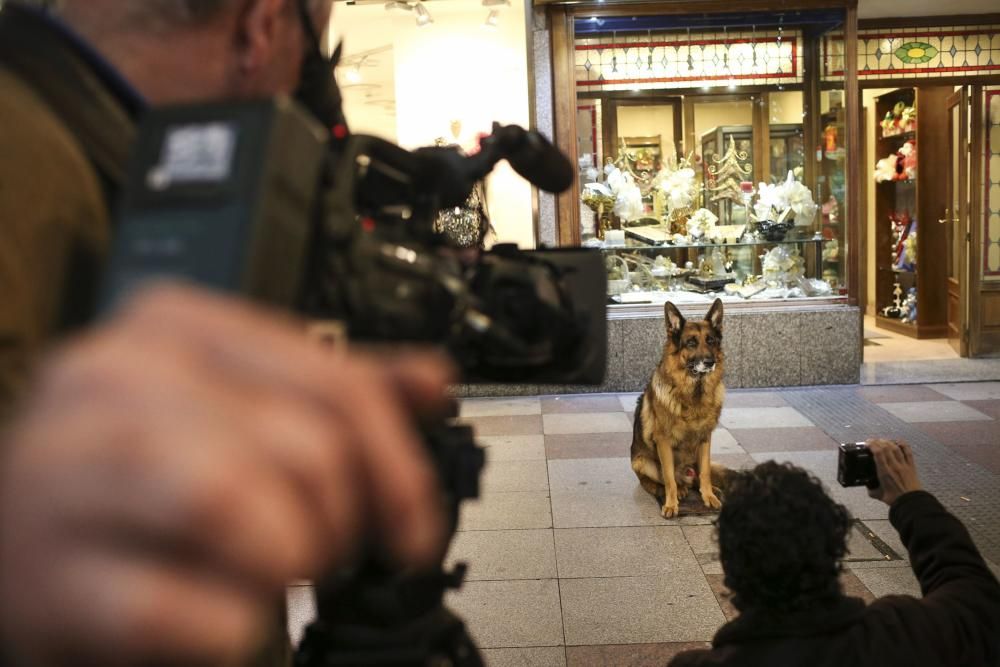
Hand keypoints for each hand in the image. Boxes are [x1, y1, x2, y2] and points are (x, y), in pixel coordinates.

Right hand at [0, 285, 451, 666]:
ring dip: (281, 563)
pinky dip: (229, 632)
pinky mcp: (45, 580)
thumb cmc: (138, 479)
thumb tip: (430, 380)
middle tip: (317, 549)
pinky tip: (216, 619)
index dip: (397, 466)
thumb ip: (334, 391)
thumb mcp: (237, 409)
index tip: (411, 525)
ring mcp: (63, 474)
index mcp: (173, 327)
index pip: (336, 381)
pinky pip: (187, 611)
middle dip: (337, 522)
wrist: (19, 550)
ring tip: (264, 575)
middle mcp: (111, 379)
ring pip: (238, 505)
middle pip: (306, 448)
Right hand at [866, 438, 921, 505]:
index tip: (867, 443)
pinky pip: (908, 452)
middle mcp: (894, 466)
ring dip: (888, 442)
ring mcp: (903, 465)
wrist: (911, 502)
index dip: (872, 445)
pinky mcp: (911, 466)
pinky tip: (898, 441)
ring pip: (896, 448)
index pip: (878, 453)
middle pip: (886, 447)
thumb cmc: (895, 499)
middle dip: (878, 441)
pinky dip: (903, 445)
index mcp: (885, 472)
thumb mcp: (878, 495)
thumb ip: (871, 489)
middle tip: (872, 441)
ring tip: (882, 440)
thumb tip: (867, 486)